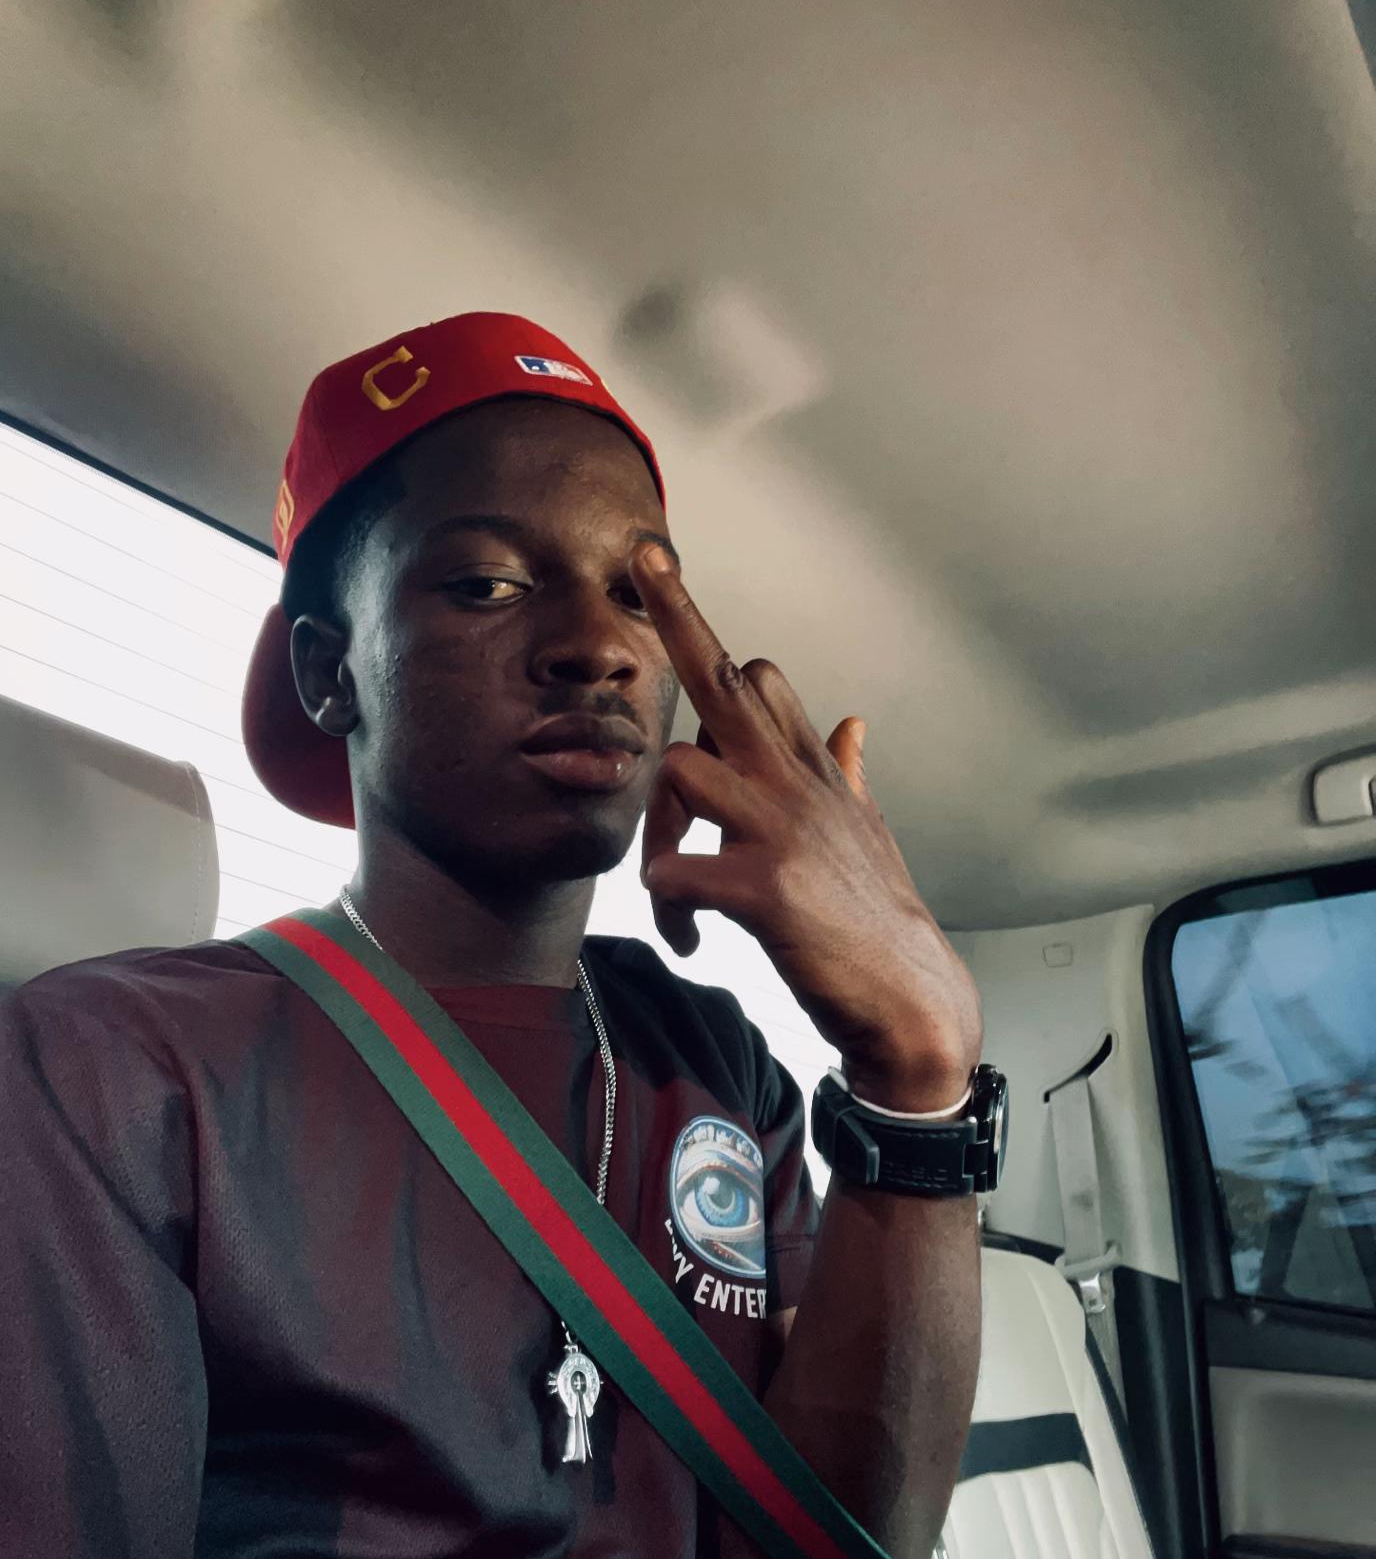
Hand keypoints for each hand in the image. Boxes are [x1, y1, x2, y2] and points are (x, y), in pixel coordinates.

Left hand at [631, 543, 981, 1110]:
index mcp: (812, 772)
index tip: (668, 575)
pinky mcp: (768, 888)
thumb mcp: (867, 831)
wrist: (913, 999)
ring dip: (656, 833)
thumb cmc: (877, 919)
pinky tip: (688, 934)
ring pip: (679, 772)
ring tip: (676, 892)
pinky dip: (664, 903)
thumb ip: (847, 773)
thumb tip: (850, 723)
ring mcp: (783, 829)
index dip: (710, 634)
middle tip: (645, 559)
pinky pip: (675, 874)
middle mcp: (797, 785)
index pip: (761, 679)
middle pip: (726, 681)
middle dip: (681, 615)